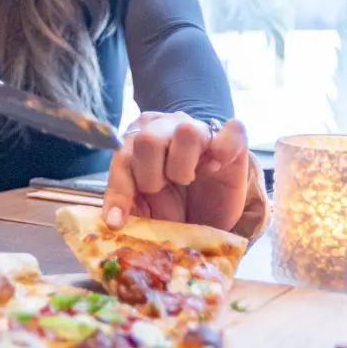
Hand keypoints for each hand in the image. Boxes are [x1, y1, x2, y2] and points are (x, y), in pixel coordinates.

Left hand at [103, 112, 250, 233]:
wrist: (211, 209)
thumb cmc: (174, 204)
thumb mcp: (146, 209)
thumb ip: (128, 207)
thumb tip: (113, 221)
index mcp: (138, 140)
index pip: (122, 159)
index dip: (119, 190)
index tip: (117, 221)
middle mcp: (167, 127)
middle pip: (148, 140)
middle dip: (151, 176)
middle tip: (162, 189)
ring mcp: (200, 129)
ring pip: (186, 131)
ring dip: (182, 166)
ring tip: (186, 179)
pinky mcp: (233, 140)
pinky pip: (231, 131)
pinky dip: (224, 148)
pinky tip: (215, 167)